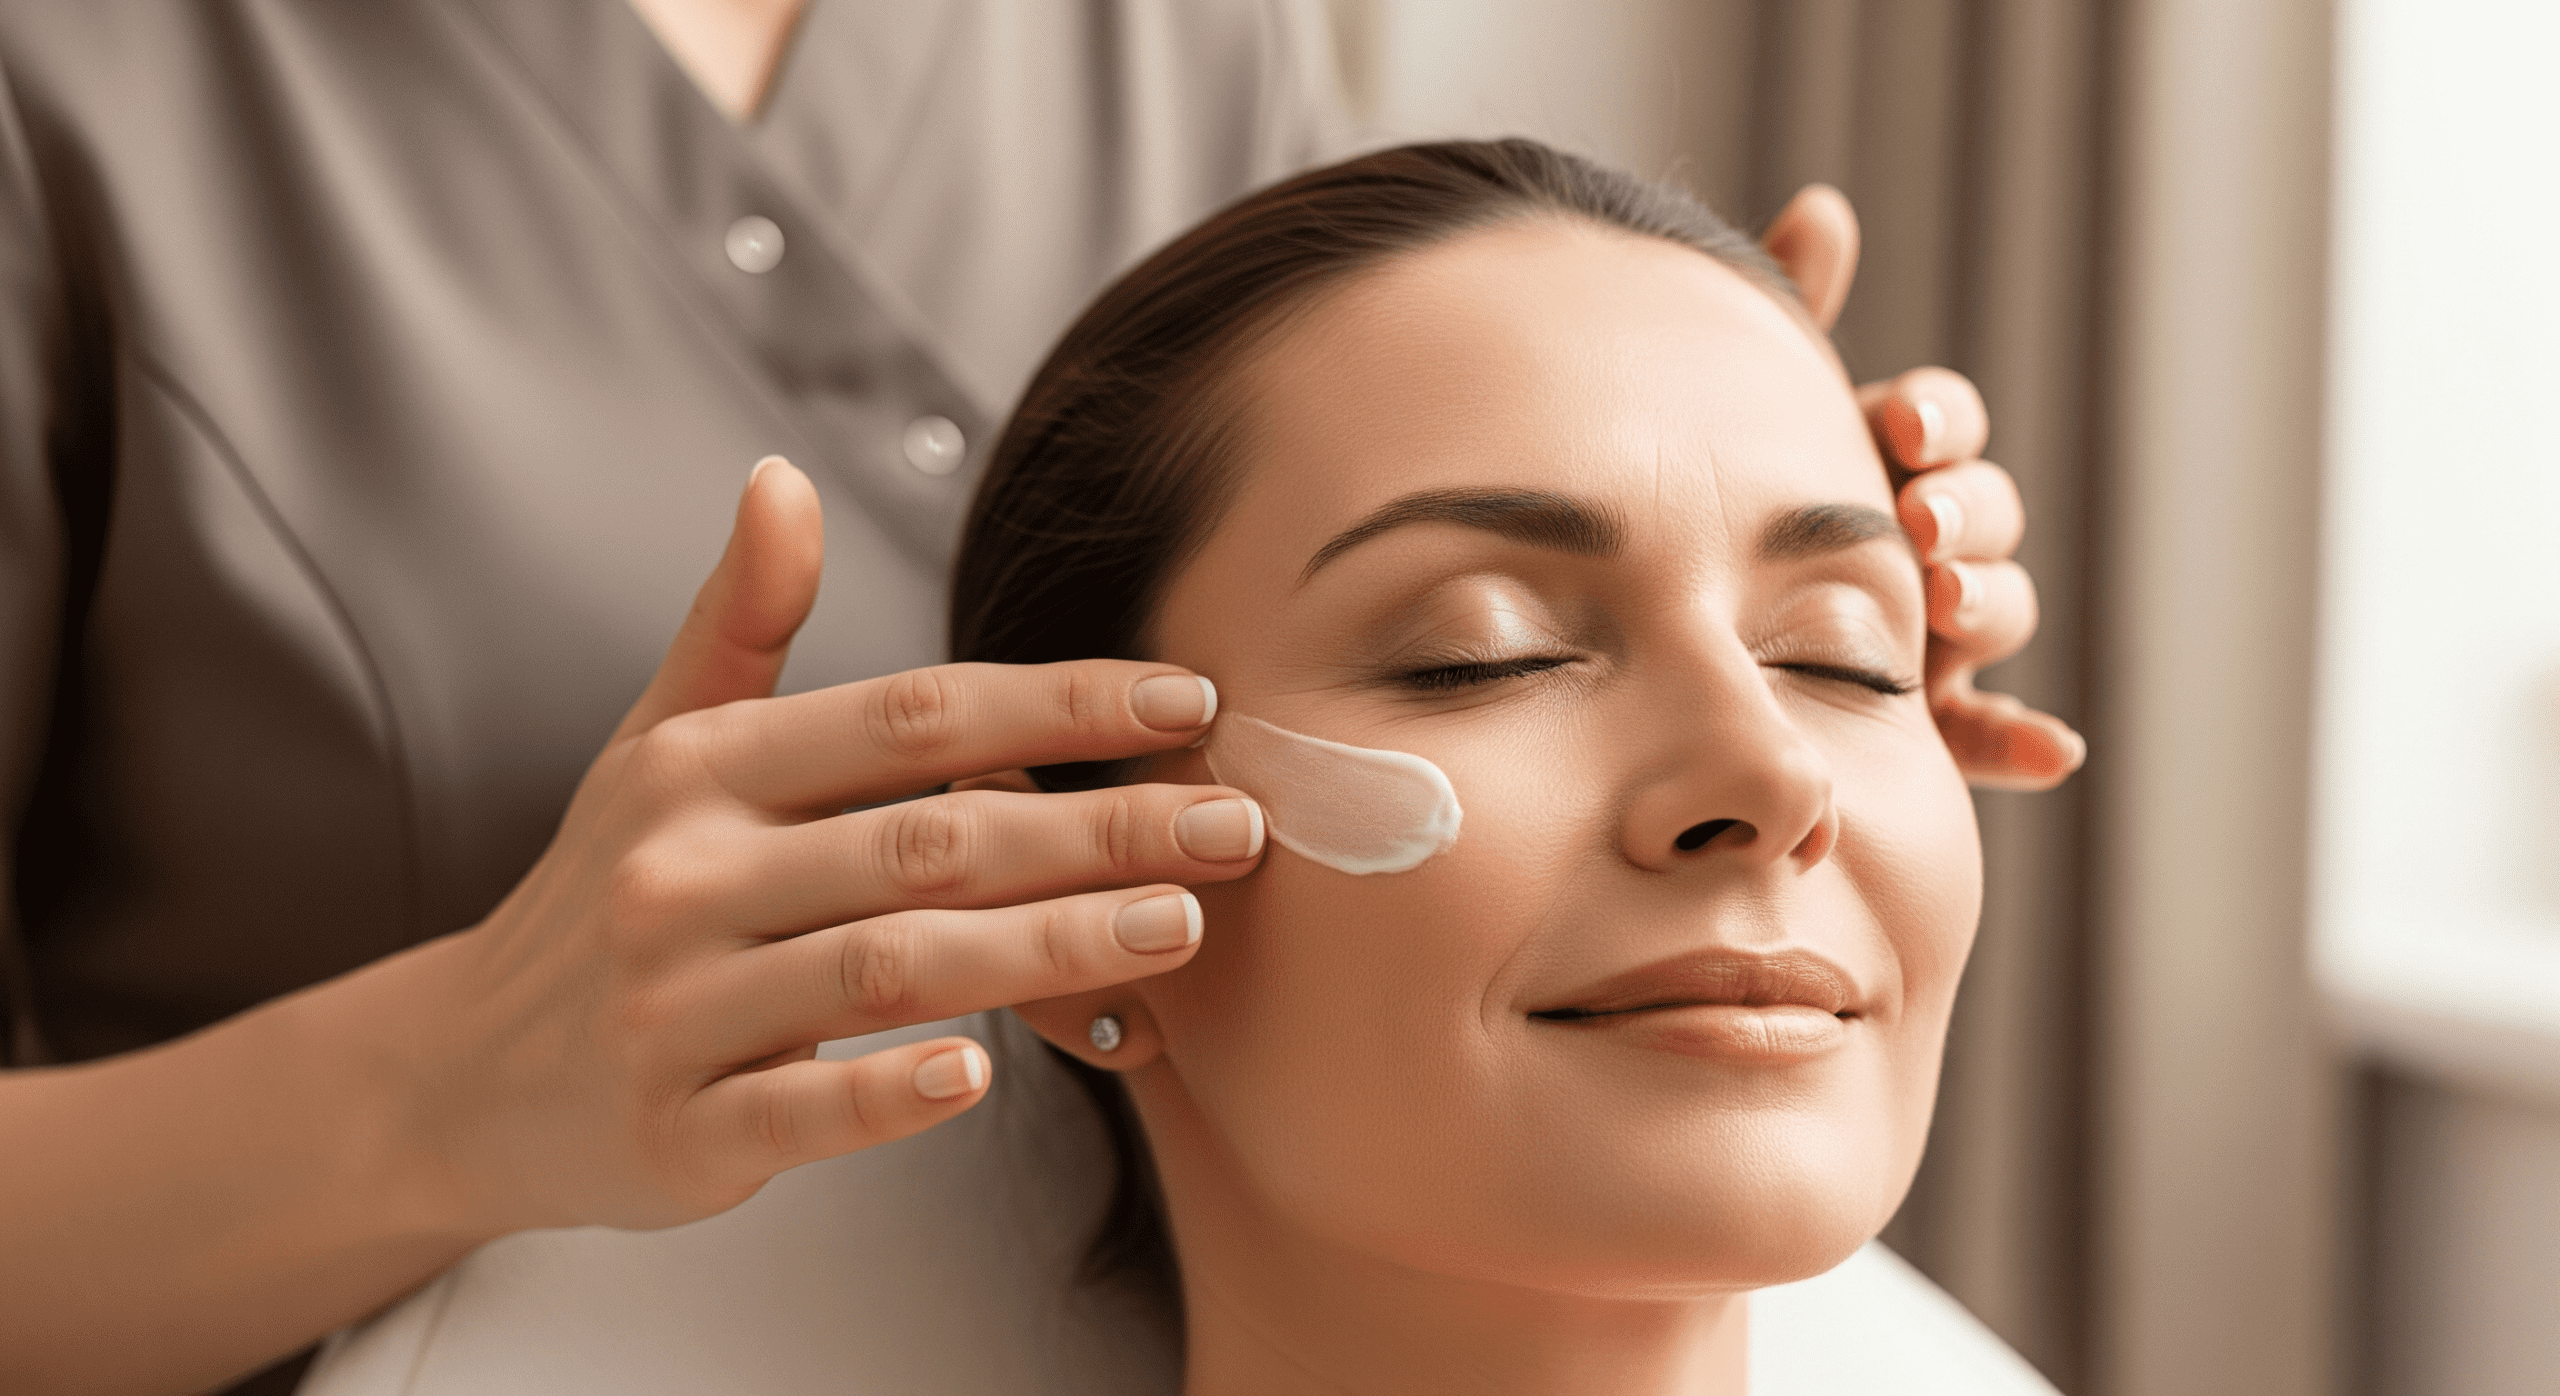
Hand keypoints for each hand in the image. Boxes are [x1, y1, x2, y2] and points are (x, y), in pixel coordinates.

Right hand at [409, 458, 1265, 1234]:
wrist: (465, 1071)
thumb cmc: (607, 892)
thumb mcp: (657, 747)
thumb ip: (741, 621)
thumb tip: (782, 478)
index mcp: (701, 772)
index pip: (910, 717)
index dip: (1056, 702)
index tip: (1188, 699)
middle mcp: (685, 876)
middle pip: (927, 841)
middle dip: (1097, 827)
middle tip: (1235, 827)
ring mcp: (674, 1009)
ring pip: (888, 966)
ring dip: (1045, 947)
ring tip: (1178, 928)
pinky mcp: (675, 1132)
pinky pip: (798, 1110)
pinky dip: (889, 1090)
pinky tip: (985, 1074)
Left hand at [1763, 185, 2085, 790]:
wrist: (1671, 622)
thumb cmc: (1727, 495)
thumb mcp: (1751, 412)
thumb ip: (1789, 317)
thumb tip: (1822, 208)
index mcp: (1891, 459)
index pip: (1944, 424)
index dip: (1934, 420)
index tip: (1900, 426)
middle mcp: (1929, 538)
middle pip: (1988, 509)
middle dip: (1966, 509)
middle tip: (1921, 521)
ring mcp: (1937, 628)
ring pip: (1997, 605)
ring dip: (1988, 601)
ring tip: (1948, 607)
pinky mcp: (1930, 712)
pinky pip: (1984, 729)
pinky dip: (2024, 741)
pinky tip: (2054, 754)